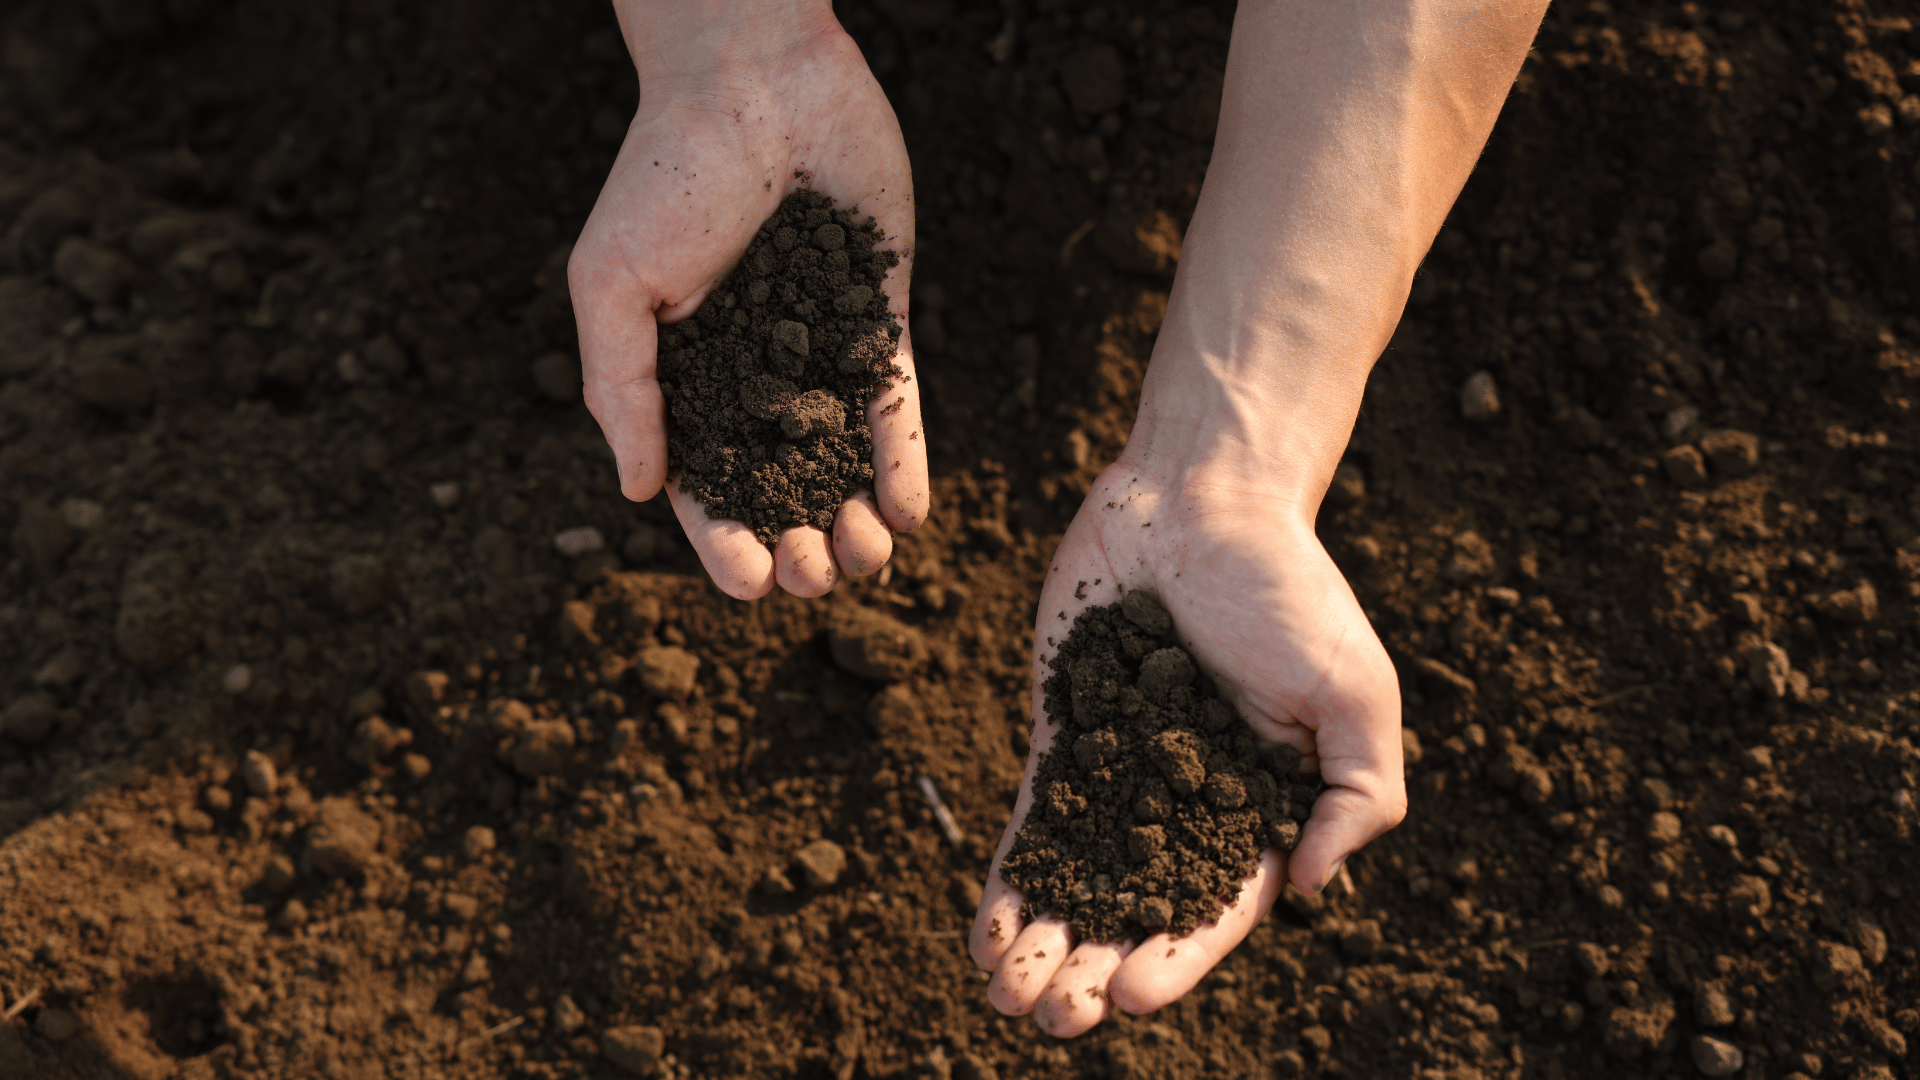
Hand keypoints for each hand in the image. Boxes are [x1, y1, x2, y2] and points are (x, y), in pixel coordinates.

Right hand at [568, 1, 926, 599]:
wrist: (754, 80)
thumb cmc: (665, 173)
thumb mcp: (612, 283)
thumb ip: (623, 387)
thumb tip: (638, 491)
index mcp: (682, 377)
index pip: (703, 484)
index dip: (722, 542)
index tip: (748, 582)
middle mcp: (753, 377)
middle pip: (778, 489)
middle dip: (796, 547)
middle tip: (813, 574)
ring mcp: (818, 351)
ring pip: (839, 461)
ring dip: (854, 523)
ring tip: (864, 553)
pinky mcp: (877, 320)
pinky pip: (892, 405)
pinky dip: (902, 461)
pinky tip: (909, 512)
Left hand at [967, 456, 1405, 1036]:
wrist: (1203, 495)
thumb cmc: (1290, 587)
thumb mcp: (1355, 691)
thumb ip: (1356, 795)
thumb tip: (1309, 888)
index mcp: (1263, 807)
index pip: (1216, 909)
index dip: (1172, 959)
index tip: (1125, 992)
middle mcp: (1189, 805)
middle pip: (1136, 911)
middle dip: (1092, 969)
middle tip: (1051, 1017)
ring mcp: (1122, 772)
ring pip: (1079, 880)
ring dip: (1043, 943)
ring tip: (1004, 995)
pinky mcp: (1066, 734)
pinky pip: (1033, 820)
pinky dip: (1012, 878)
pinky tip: (984, 932)